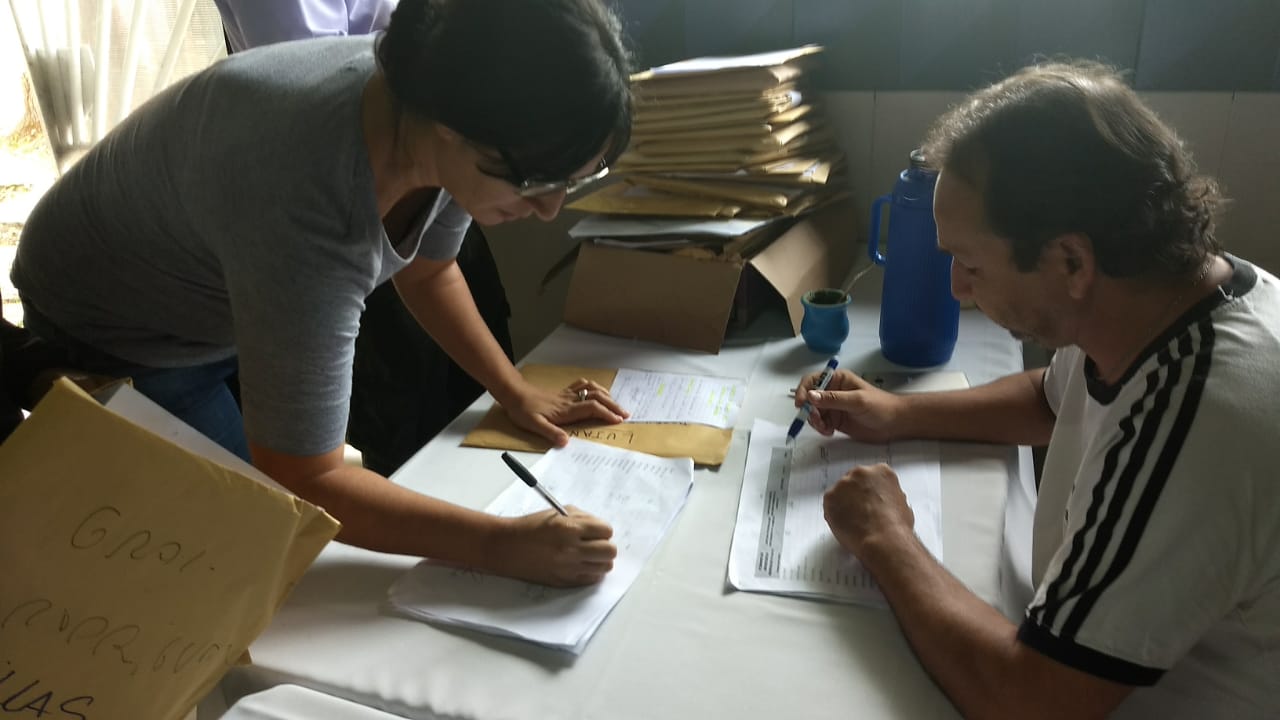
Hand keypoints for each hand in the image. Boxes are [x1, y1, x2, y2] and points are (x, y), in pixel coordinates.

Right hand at [486, 507, 617, 586]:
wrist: (507, 547)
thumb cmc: (530, 528)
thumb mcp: (557, 513)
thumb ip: (582, 518)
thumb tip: (601, 528)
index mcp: (569, 528)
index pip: (606, 530)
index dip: (602, 530)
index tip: (596, 531)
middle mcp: (571, 549)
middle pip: (609, 551)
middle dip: (605, 545)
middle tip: (595, 543)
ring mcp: (568, 568)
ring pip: (604, 567)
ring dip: (600, 560)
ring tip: (588, 555)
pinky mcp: (565, 581)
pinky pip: (592, 579)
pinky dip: (591, 572)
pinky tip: (580, 564)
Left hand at [505, 378, 629, 446]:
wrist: (514, 394)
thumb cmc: (523, 411)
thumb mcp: (534, 425)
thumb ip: (550, 433)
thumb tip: (566, 442)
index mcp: (566, 410)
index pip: (592, 409)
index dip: (606, 414)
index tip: (618, 420)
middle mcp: (570, 400)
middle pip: (597, 398)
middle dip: (613, 405)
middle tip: (625, 414)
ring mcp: (568, 394)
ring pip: (593, 389)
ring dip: (607, 395)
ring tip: (616, 404)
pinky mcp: (564, 392)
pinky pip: (583, 385)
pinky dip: (595, 387)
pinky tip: (598, 391)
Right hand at [793, 369, 902, 442]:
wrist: (895, 424)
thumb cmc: (879, 406)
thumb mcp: (856, 401)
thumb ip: (833, 399)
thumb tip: (810, 396)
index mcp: (837, 380)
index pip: (812, 380)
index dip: (803, 390)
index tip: (801, 404)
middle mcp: (832, 392)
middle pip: (809, 399)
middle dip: (809, 410)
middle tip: (817, 421)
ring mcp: (833, 407)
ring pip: (813, 413)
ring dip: (814, 421)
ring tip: (825, 429)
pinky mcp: (835, 421)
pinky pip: (820, 424)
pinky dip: (821, 429)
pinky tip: (830, 432)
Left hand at [823, 463, 914, 558]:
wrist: (883, 538)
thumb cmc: (895, 525)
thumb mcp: (901, 503)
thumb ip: (888, 495)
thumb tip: (884, 501)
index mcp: (881, 471)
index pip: (872, 477)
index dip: (870, 491)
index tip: (870, 500)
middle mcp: (861, 473)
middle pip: (854, 481)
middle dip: (856, 495)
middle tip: (861, 512)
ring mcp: (844, 484)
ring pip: (840, 492)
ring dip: (844, 504)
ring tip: (854, 522)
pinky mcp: (830, 496)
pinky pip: (829, 504)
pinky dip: (834, 513)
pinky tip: (845, 524)